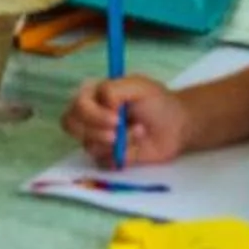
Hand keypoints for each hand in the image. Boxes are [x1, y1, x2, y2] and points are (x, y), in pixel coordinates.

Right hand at [63, 76, 188, 166]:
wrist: (176, 127)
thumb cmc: (157, 102)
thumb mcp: (139, 86)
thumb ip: (114, 90)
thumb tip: (102, 104)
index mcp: (94, 94)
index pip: (76, 106)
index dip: (92, 115)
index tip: (116, 119)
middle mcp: (90, 115)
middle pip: (72, 126)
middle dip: (97, 132)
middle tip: (118, 133)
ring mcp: (97, 137)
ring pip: (89, 146)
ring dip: (118, 142)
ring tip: (139, 133)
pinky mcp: (107, 156)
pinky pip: (101, 162)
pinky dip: (120, 157)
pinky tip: (135, 149)